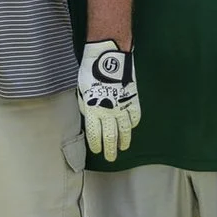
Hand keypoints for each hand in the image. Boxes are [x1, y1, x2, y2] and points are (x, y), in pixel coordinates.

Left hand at [78, 40, 139, 160]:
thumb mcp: (83, 91)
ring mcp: (122, 107)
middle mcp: (108, 112)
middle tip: (111, 158)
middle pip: (110, 136)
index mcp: (93, 110)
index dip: (96, 145)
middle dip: (110, 149)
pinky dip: (133, 123)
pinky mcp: (132, 99)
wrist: (108, 58)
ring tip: (123, 148)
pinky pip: (134, 116)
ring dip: (124, 141)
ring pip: (124, 130)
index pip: (95, 134)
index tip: (97, 151)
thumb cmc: (91, 72)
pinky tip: (131, 127)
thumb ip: (86, 106)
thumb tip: (89, 115)